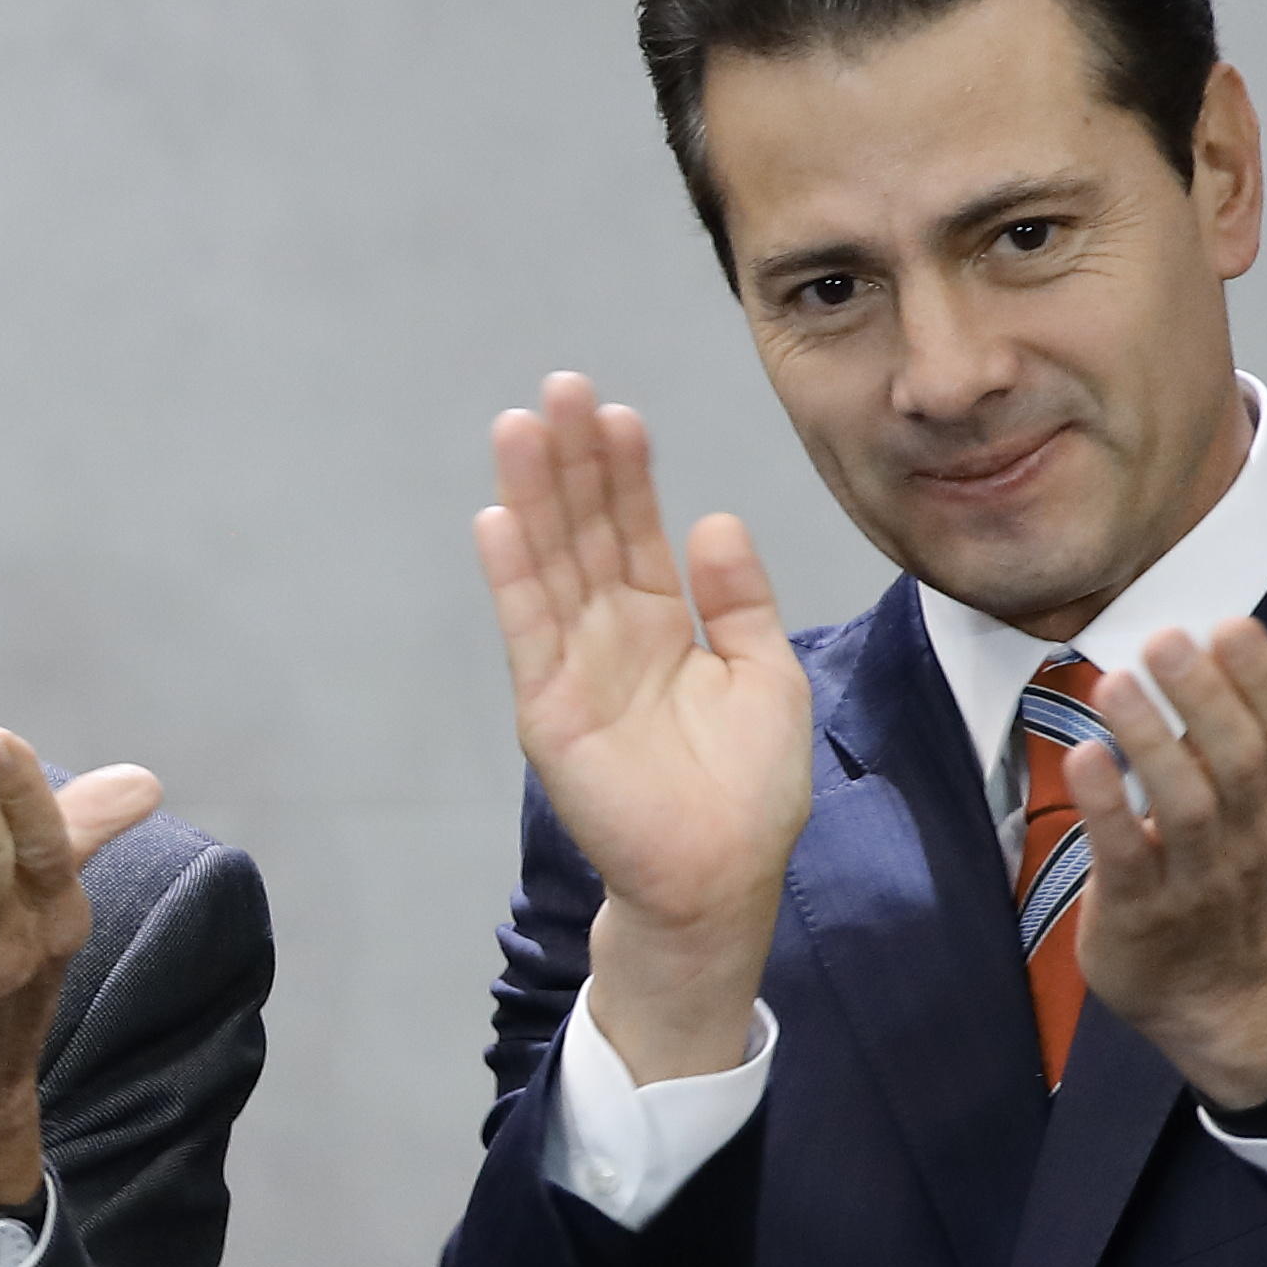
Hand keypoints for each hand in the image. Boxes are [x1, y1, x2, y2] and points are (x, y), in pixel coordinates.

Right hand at [473, 375, 808, 1079]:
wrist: (722, 878)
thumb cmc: (749, 790)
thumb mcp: (767, 672)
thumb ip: (739, 597)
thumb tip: (712, 519)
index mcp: (665, 623)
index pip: (637, 530)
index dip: (626, 472)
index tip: (617, 413)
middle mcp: (611, 634)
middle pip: (586, 530)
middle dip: (572, 460)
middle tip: (560, 389)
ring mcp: (575, 667)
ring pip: (552, 563)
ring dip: (534, 495)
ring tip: (521, 426)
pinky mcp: (550, 708)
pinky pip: (529, 629)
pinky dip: (514, 575)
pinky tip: (499, 518)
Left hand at [1067, 618, 1266, 1107]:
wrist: (1222, 1000)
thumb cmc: (1229, 881)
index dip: (1260, 681)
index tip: (1232, 624)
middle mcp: (1247, 838)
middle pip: (1239, 761)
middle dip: (1205, 696)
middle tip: (1166, 637)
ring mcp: (1196, 878)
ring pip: (1186, 805)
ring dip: (1151, 740)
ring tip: (1117, 683)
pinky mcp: (1141, 912)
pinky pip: (1128, 856)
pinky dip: (1106, 806)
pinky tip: (1084, 757)